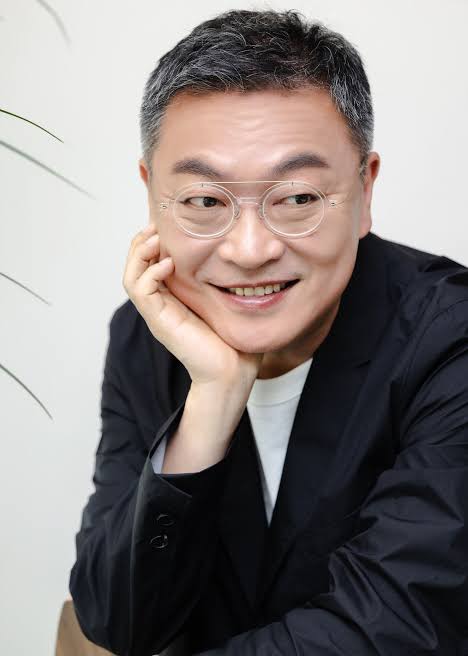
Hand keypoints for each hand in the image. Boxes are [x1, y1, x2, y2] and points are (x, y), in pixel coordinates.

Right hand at [122, 223, 263, 387]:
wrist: (232, 371)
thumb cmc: (233, 338)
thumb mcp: (226, 298)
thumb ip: (224, 278)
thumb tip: (240, 252)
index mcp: (172, 297)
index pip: (149, 262)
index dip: (153, 240)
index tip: (168, 223)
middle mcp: (160, 304)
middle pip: (134, 265)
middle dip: (143, 241)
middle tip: (158, 224)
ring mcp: (157, 313)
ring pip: (130, 275)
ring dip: (140, 253)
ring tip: (157, 238)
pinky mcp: (159, 321)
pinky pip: (140, 291)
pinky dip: (150, 272)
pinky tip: (168, 263)